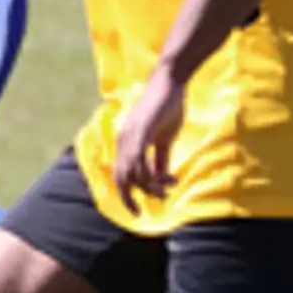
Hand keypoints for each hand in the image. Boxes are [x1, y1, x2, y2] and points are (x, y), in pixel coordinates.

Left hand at [112, 63, 185, 213]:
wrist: (171, 83)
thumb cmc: (168, 108)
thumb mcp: (164, 139)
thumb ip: (160, 158)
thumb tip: (162, 177)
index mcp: (126, 144)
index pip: (120, 175)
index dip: (127, 194)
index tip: (139, 208)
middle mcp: (123, 142)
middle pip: (121, 179)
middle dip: (132, 197)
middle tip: (152, 204)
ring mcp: (130, 137)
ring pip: (131, 173)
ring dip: (149, 187)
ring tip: (167, 190)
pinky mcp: (140, 132)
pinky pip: (139, 160)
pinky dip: (150, 174)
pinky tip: (165, 179)